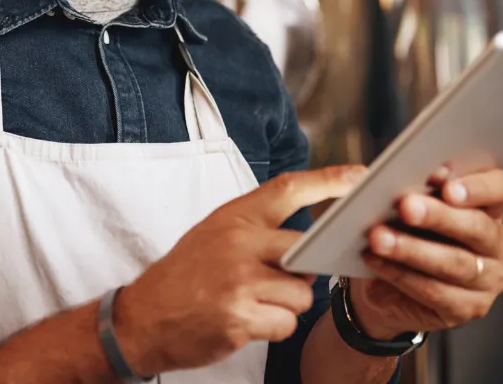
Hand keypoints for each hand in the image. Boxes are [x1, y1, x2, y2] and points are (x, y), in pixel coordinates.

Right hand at [115, 165, 366, 374]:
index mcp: (232, 217)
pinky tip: (248, 321)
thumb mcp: (214, 234)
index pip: (288, 189)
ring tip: (254, 302)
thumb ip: (257, 230)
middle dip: (304, 270)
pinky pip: (287, 323)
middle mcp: (237, 244)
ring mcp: (239, 282)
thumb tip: (311, 237)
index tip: (360, 176)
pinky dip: (275, 327)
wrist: (143, 317)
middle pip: (306, 251)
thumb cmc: (185, 275)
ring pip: (302, 293)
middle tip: (280, 277)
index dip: (328, 181)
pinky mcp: (240, 318)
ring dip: (287, 304)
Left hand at [349, 167, 502, 339]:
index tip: (445, 183)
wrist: (378, 283)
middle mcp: (495, 242)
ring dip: (413, 249)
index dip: (478, 185)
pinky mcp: (468, 307)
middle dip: (439, 216)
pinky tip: (376, 261)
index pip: (502, 188)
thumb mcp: (390, 199)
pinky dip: (402, 275)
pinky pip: (438, 292)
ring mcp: (488, 278)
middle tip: (406, 206)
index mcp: (486, 205)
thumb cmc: (393, 229)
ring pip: (456, 263)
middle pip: (477, 226)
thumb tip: (378, 176)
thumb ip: (392, 183)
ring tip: (379, 237)